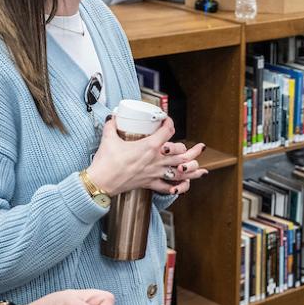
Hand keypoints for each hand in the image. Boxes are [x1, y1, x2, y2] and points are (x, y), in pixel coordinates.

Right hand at [87, 119, 205, 195]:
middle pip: (180, 152)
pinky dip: (178, 187)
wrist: (101, 182)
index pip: (167, 131)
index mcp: (149, 146)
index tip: (166, 121)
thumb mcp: (108, 138)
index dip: (170, 123)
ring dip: (192, 170)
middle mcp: (156, 159)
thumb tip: (113, 117)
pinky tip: (185, 186)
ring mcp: (155, 172)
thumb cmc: (106, 161)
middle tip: (196, 147)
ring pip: (180, 171)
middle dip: (189, 149)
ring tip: (202, 169)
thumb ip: (112, 126)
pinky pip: (168, 187)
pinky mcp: (150, 183)